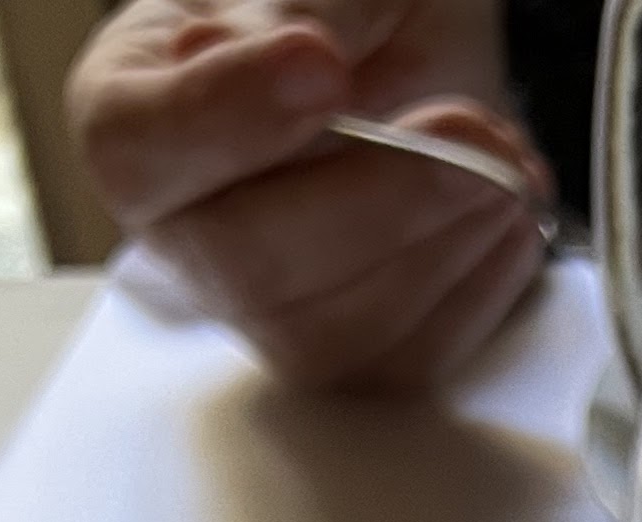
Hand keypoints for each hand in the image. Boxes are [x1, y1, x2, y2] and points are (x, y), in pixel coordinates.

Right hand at [70, 0, 554, 394]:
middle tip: (464, 127)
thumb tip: (290, 58)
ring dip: (437, 248)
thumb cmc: (346, 11)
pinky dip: (475, 289)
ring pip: (328, 336)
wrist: (414, 45)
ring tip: (504, 160)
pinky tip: (507, 214)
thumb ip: (295, 2)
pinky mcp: (352, 355)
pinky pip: (403, 365)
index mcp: (133, 116)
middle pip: (245, 265)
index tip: (321, 65)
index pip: (136, 149)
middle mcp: (185, 230)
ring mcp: (266, 309)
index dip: (227, 118)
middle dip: (374, 201)